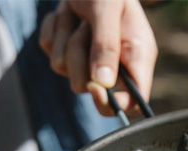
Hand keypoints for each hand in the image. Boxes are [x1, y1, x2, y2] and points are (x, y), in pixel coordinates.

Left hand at [39, 0, 157, 115]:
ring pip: (66, 71)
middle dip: (80, 62)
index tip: (96, 88)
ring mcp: (88, 61)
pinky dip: (54, 31)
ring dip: (66, 39)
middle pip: (91, 90)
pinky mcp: (66, 52)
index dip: (115, 103)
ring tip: (79, 17)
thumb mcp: (108, 8)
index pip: (134, 101)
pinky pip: (50, 53)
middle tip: (85, 30)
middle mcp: (115, 64)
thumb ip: (107, 45)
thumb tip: (103, 83)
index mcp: (137, 57)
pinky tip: (68, 15)